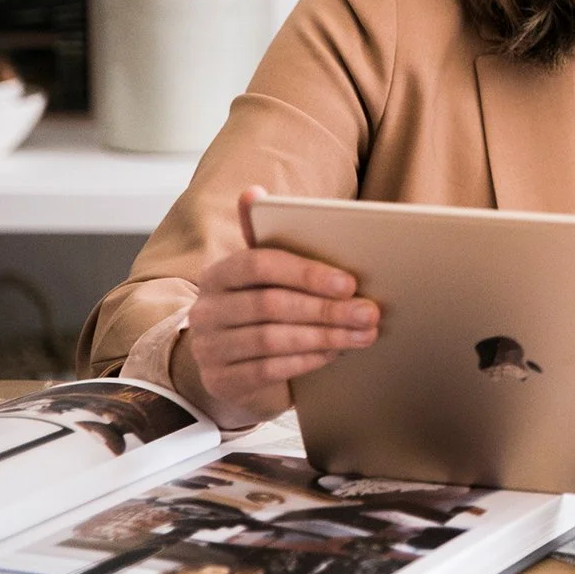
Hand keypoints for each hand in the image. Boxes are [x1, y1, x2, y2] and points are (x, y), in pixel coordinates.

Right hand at [171, 186, 378, 428]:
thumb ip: (271, 240)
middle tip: (368, 312)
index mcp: (218, 275)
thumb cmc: (264, 313)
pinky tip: (335, 354)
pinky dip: (307, 361)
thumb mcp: (269, 278)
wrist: (236, 370)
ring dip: (324, 336)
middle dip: (326, 309)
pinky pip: (268, 370)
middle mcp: (206, 310)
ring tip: (362, 334)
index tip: (349, 282)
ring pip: (271, 339)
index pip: (257, 264)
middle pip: (270, 304)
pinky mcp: (221, 381)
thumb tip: (253, 191)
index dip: (306, 273)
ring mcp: (209, 348)